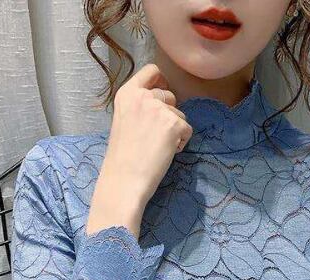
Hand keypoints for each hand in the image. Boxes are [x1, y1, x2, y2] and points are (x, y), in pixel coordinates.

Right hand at [87, 63, 192, 236]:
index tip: (162, 94)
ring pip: (179, 114)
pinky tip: (167, 152)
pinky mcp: (174, 124)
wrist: (124, 178)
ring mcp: (159, 109)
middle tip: (156, 135)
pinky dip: (182, 141)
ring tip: (158, 147)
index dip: (161, 82)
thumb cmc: (122, 156)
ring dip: (175, 129)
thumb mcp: (124, 120)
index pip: (152, 71)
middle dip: (168, 113)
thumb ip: (139, 107)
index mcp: (127, 93)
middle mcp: (143, 96)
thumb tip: (162, 103)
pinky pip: (188, 129)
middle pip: (169, 95)